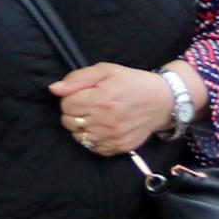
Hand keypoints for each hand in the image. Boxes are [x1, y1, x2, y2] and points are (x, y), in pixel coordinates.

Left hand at [51, 63, 177, 156]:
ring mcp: (112, 136)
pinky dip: (94, 139)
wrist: (163, 101)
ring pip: (78, 137)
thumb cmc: (133, 83)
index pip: (65, 105)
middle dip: (75, 113)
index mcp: (100, 99)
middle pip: (68, 122)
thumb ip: (78, 78)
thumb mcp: (106, 71)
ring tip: (96, 118)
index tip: (85, 95)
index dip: (72, 98)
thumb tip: (55, 89)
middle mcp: (105, 121)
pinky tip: (103, 129)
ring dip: (83, 127)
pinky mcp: (119, 147)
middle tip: (90, 106)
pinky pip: (93, 148)